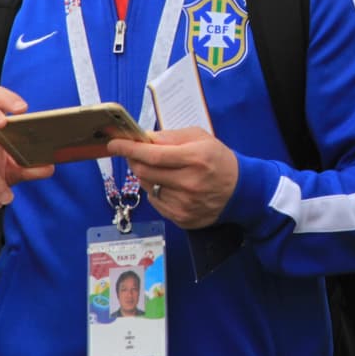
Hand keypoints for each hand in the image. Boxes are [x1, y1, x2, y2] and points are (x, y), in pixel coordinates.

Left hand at [108, 127, 239, 228]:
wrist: (240, 190)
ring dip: (147, 176)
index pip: (153, 155)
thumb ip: (170, 136)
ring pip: (149, 187)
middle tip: (132, 154)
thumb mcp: (200, 138)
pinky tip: (170, 185)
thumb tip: (143, 138)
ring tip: (161, 169)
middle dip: (133, 160)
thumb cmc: (218, 159)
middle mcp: (189, 183)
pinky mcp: (182, 218)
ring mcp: (185, 204)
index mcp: (195, 158)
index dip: (129, 149)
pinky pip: (156, 202)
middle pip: (145, 172)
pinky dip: (157, 191)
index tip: (114, 144)